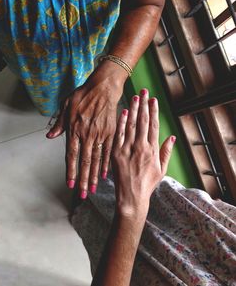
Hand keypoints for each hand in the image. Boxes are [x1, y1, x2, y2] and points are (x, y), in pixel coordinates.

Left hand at [46, 62, 125, 197]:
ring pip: (97, 159)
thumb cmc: (83, 96)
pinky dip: (106, 164)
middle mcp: (87, 135)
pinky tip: (105, 174)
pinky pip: (108, 151)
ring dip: (95, 176)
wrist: (102, 89)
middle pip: (85, 162)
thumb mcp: (66, 107)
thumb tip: (50, 136)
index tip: (71, 185)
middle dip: (84, 180)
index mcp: (75, 130)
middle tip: (83, 194)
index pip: (72, 155)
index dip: (71, 171)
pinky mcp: (111, 133)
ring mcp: (100, 135)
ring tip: (93, 189)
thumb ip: (59, 124)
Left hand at [111, 88, 175, 217]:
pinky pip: (119, 134)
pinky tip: (124, 111)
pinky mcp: (116, 153)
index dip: (154, 111)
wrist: (131, 196)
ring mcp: (128, 149)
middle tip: (145, 91)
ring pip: (131, 125)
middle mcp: (141, 147)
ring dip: (134, 109)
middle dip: (144, 105)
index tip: (154, 100)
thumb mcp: (161, 170)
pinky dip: (121, 122)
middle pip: (143, 121)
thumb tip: (172, 137)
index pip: (154, 125)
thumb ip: (166, 152)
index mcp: (152, 150)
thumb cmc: (147, 184)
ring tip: (136, 97)